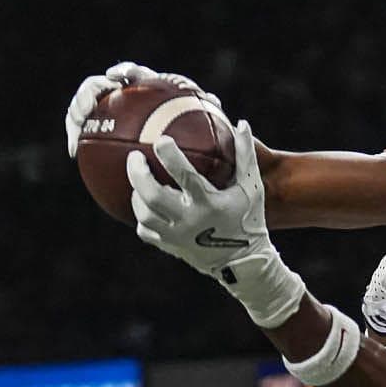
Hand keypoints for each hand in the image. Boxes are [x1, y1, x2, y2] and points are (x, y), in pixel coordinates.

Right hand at [65, 61, 205, 156]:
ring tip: (74, 127)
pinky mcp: (94, 128)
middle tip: (87, 107)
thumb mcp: (194, 119)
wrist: (165, 144)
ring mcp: (103, 111)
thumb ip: (201, 107)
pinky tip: (74, 153)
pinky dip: (76, 137)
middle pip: (97, 85)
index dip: (123, 70)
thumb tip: (214, 100)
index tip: (116, 76)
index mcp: (142, 86)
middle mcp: (119, 94)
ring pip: (83, 106)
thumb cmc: (183, 127)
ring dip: (74, 113)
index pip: (132, 72)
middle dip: (88, 92)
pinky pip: (82, 131)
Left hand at [130, 124, 307, 327]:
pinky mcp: (170, 247)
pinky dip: (141, 216)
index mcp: (209, 203)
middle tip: (134, 157)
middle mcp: (190, 221)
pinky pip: (146, 231)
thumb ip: (245, 156)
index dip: (170, 156)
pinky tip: (143, 203)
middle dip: (139, 175)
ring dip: (137, 195)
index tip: (161, 140)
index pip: (185, 176)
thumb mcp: (251, 188)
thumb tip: (241, 123)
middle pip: (153, 196)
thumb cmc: (248, 219)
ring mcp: (177, 237)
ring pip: (145, 214)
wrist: (244, 263)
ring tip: (137, 180)